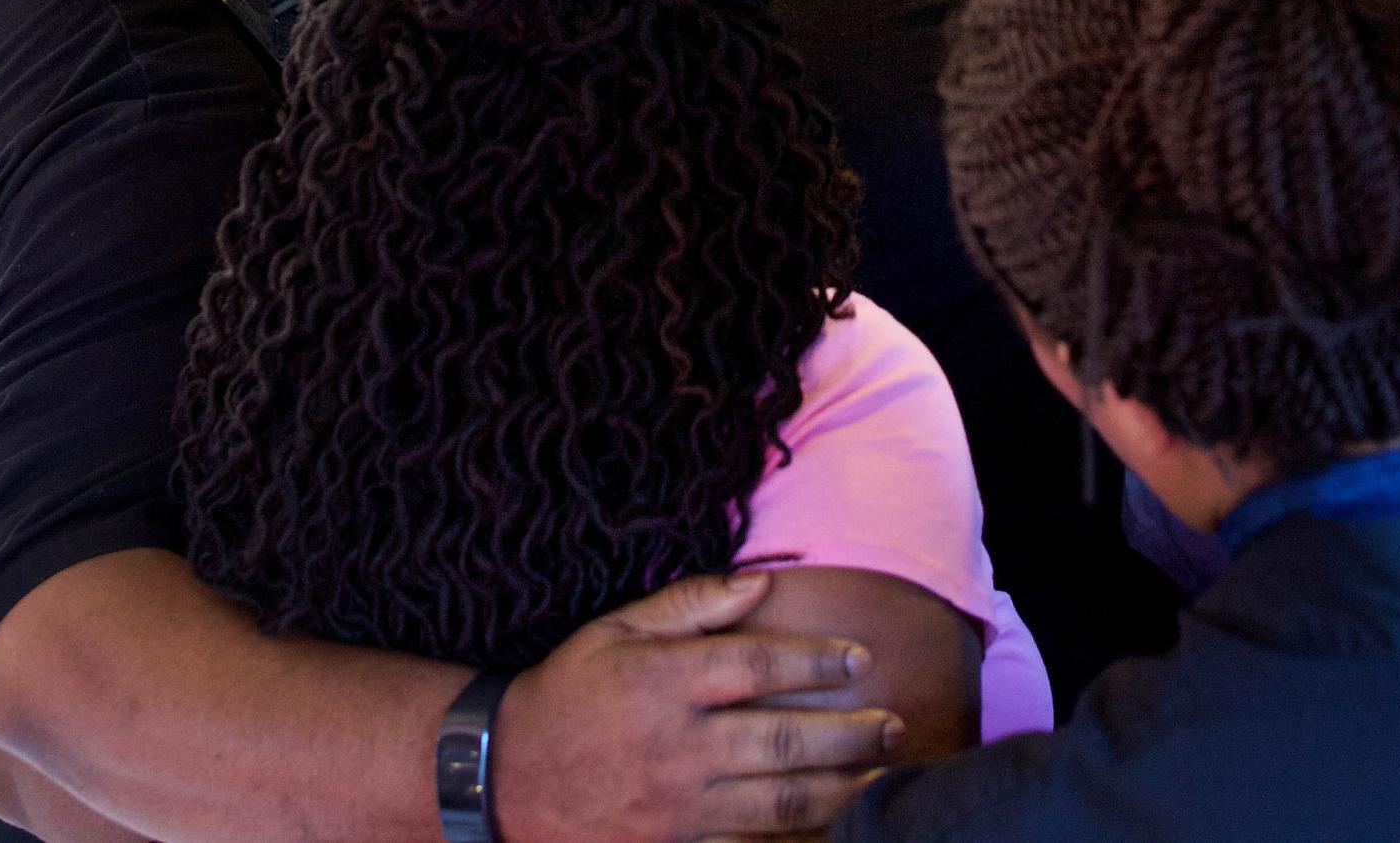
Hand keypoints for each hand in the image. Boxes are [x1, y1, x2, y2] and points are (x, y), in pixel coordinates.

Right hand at [492, 569, 902, 842]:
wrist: (504, 782)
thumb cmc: (567, 694)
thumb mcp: (614, 631)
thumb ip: (690, 603)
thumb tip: (760, 583)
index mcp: (665, 684)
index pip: (760, 665)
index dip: (818, 661)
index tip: (861, 658)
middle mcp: (679, 747)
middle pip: (785, 740)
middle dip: (852, 734)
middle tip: (896, 725)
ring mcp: (680, 807)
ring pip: (781, 803)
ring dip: (841, 789)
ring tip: (880, 774)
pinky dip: (797, 839)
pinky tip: (830, 824)